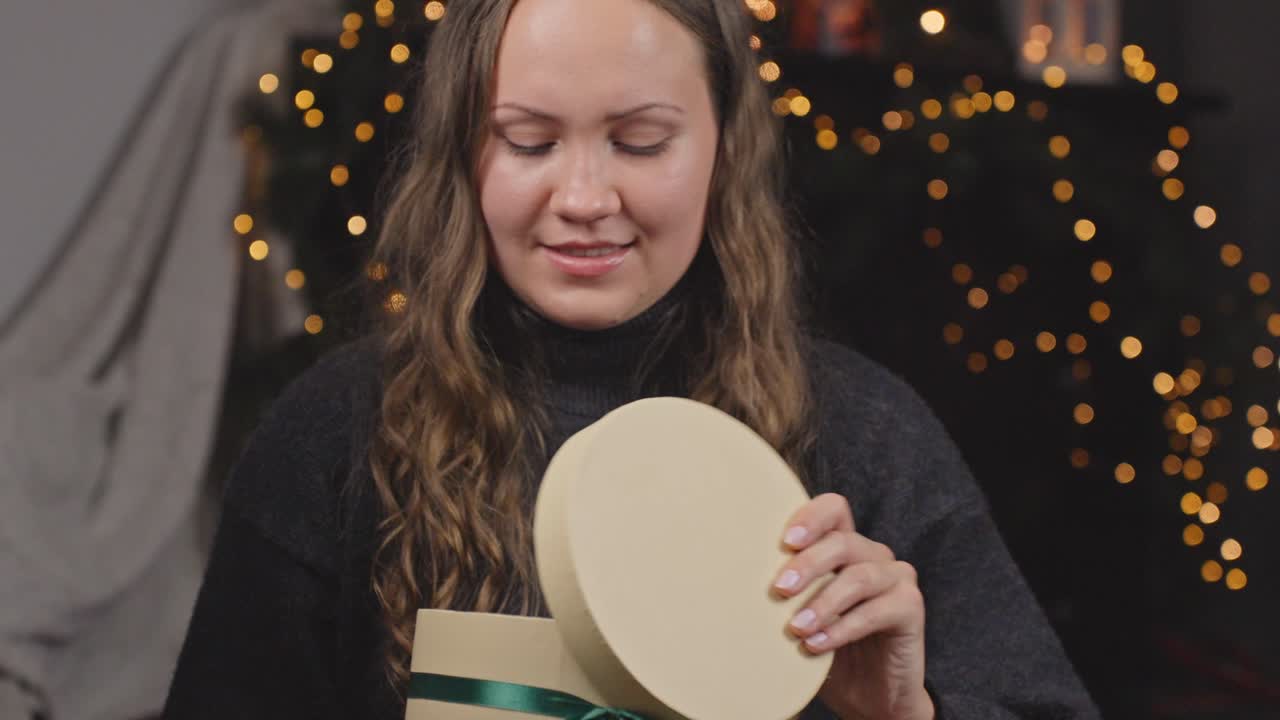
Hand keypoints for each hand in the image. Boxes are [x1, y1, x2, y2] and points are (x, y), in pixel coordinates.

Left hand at [772, 493, 933, 719]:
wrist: (867, 695)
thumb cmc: (826, 646)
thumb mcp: (798, 613)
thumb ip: (784, 591)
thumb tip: (735, 581)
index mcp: (845, 547)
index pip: (833, 509)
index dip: (811, 517)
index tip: (785, 541)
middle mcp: (873, 555)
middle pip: (842, 541)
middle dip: (807, 564)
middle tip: (779, 590)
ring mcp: (896, 578)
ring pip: (860, 576)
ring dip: (823, 602)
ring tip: (796, 627)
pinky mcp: (910, 607)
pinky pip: (877, 610)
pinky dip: (843, 628)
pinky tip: (816, 644)